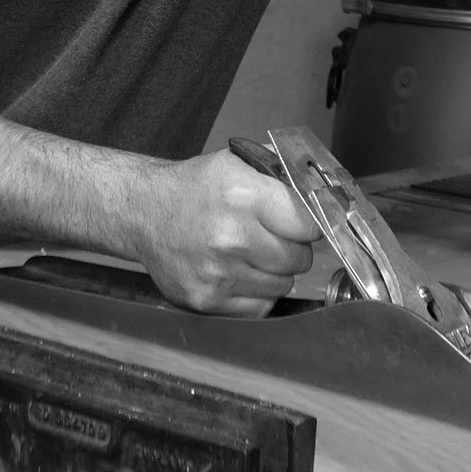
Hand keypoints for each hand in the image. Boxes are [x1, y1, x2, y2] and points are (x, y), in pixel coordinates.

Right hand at [133, 149, 322, 316]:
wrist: (144, 212)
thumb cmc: (195, 189)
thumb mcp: (237, 164)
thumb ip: (283, 179)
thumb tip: (326, 197)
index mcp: (243, 196)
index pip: (308, 225)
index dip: (308, 225)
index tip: (300, 225)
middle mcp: (230, 236)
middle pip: (299, 259)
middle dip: (291, 249)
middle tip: (270, 238)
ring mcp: (217, 272)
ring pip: (282, 285)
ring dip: (274, 272)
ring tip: (249, 253)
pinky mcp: (206, 299)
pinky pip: (260, 306)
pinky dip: (256, 293)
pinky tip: (238, 272)